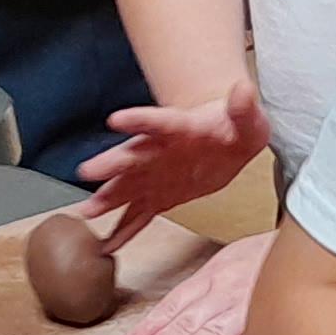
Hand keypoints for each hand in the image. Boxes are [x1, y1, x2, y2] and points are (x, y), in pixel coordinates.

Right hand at [76, 76, 268, 246]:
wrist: (229, 142)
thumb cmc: (234, 127)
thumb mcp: (247, 117)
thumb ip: (243, 107)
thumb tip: (243, 91)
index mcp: (179, 127)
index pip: (157, 121)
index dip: (138, 120)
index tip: (116, 119)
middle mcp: (159, 150)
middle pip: (132, 155)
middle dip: (111, 164)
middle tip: (88, 171)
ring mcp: (155, 175)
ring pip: (127, 187)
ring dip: (108, 199)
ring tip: (88, 211)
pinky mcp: (159, 197)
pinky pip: (139, 215)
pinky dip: (124, 231)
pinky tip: (107, 244)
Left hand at [115, 225, 266, 334]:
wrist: (308, 239)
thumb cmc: (267, 256)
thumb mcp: (226, 261)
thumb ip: (202, 288)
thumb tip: (174, 316)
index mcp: (212, 277)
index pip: (172, 307)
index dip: (148, 329)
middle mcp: (225, 291)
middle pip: (184, 323)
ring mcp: (249, 304)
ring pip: (211, 333)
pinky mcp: (275, 315)